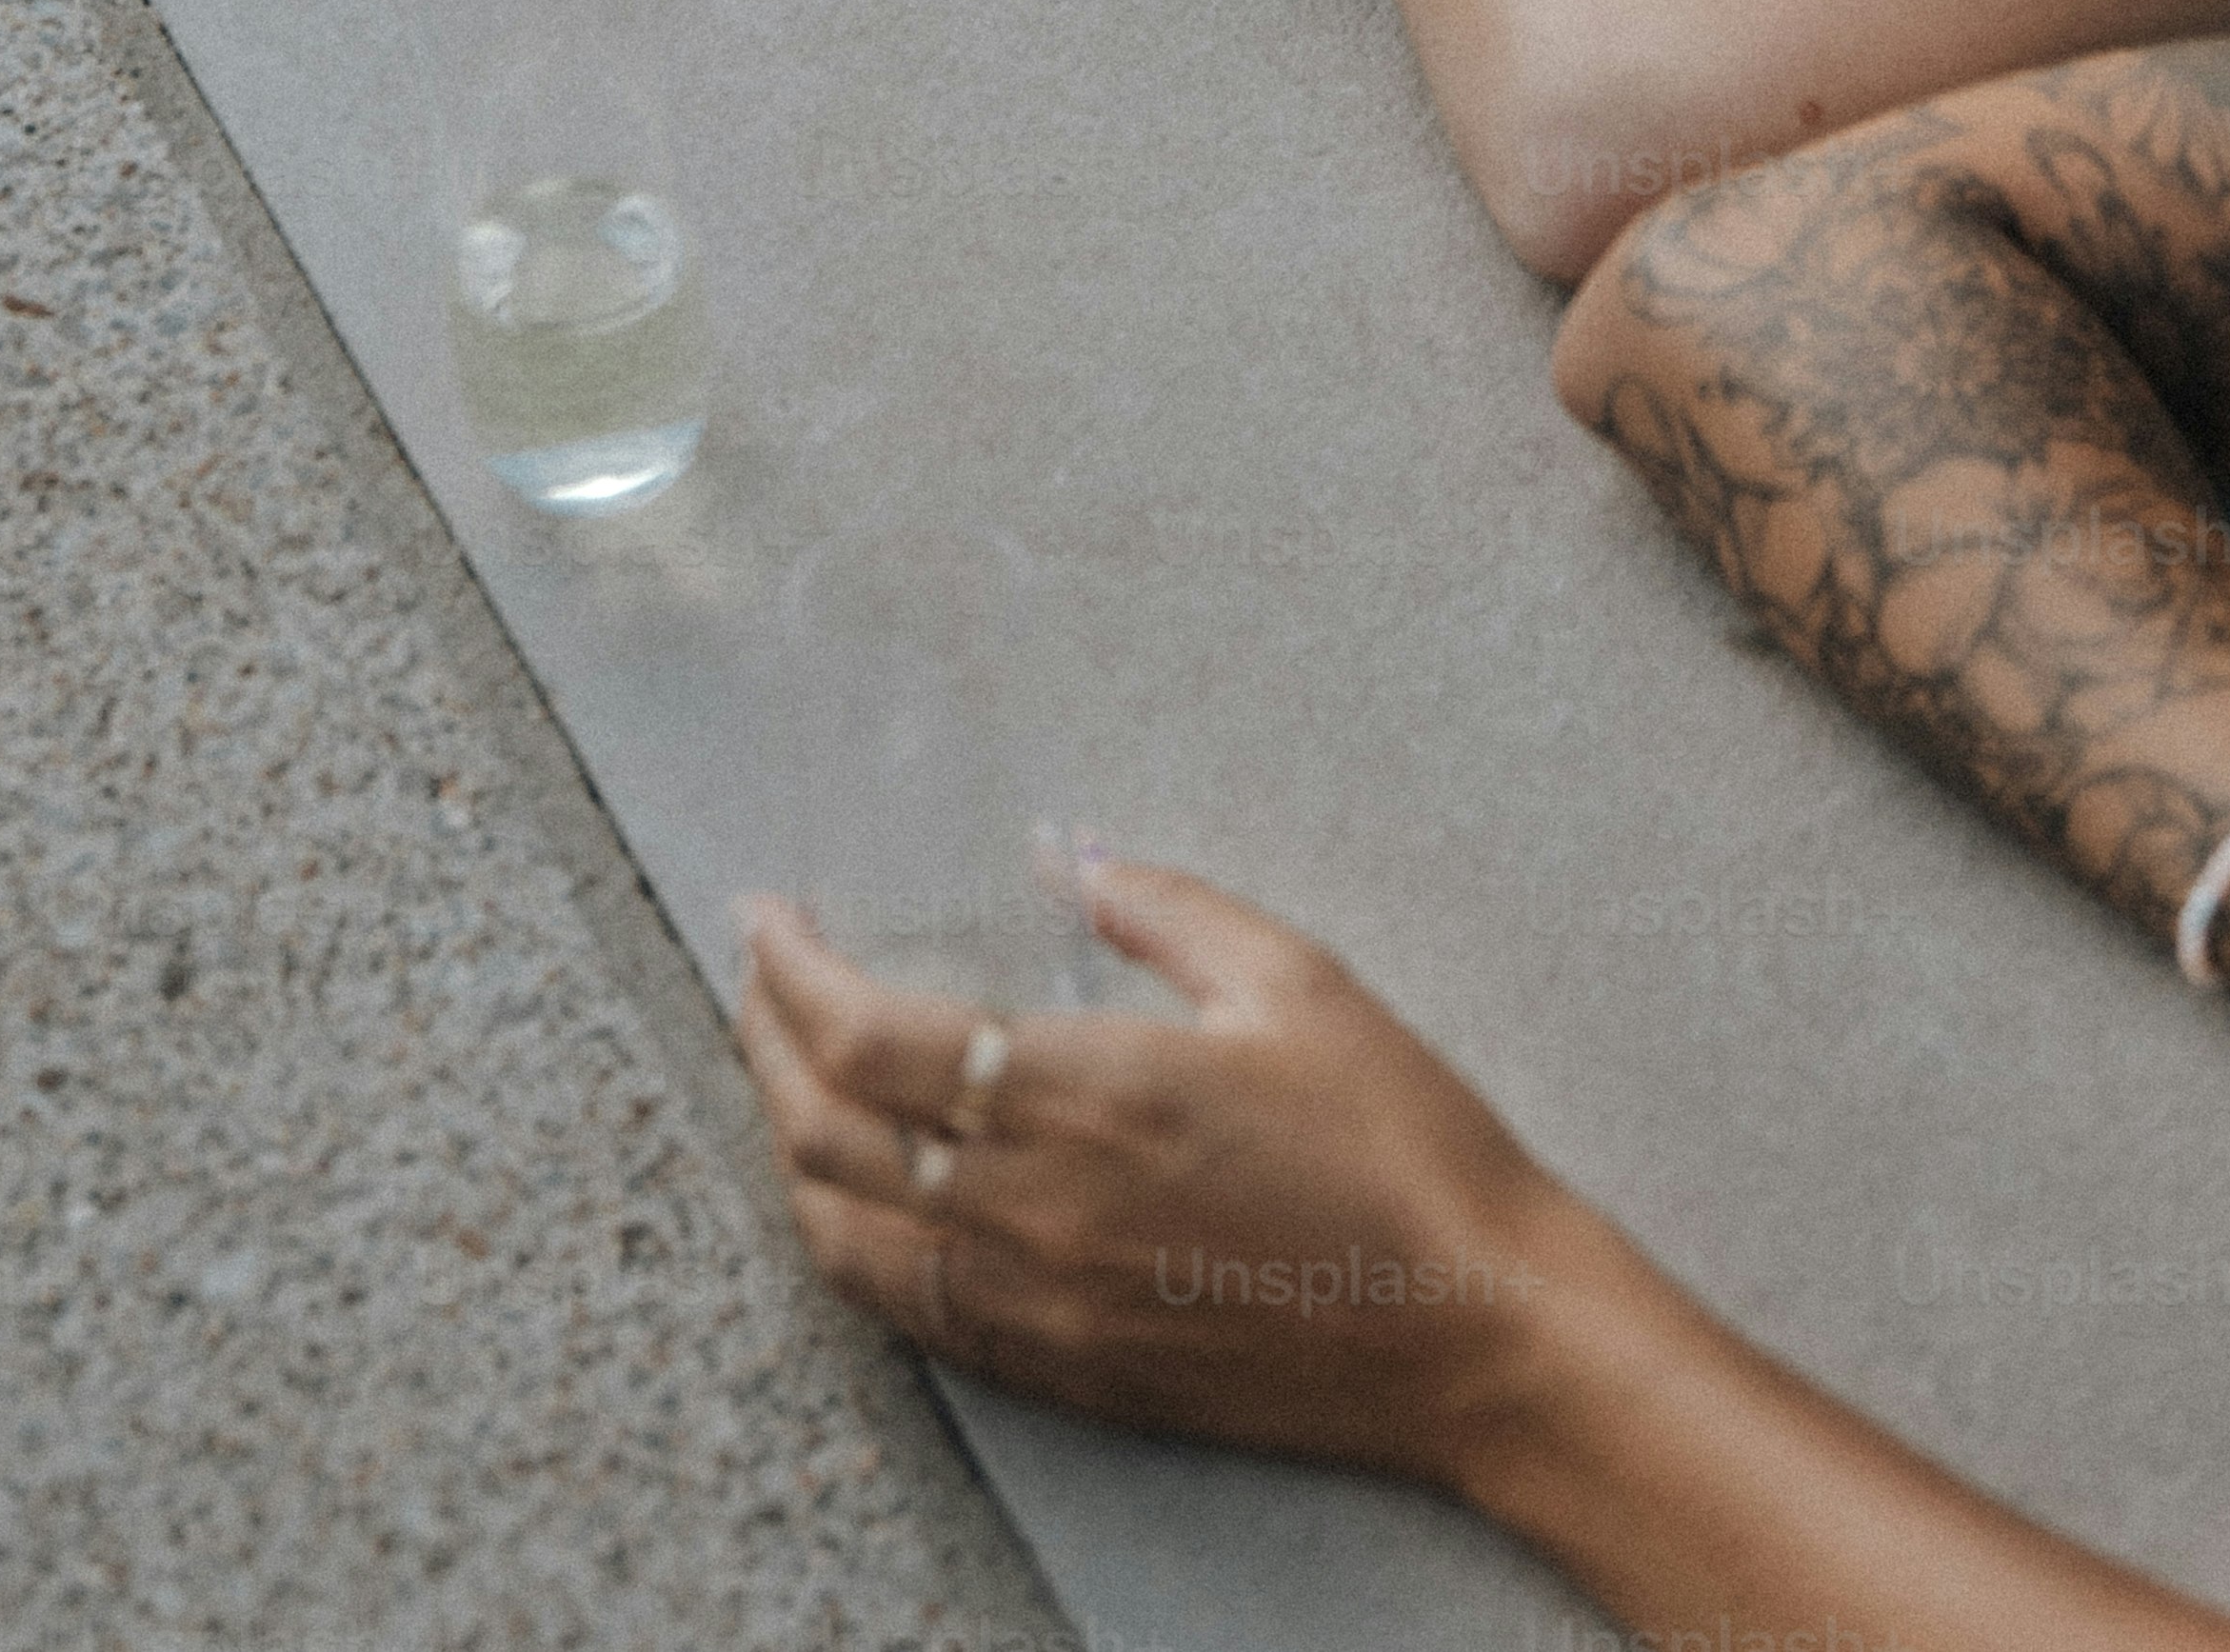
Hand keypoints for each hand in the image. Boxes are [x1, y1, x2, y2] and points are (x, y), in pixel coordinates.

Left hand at [735, 859, 1586, 1485]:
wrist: (1469, 1330)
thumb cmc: (1398, 1146)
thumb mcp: (1294, 979)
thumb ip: (1163, 906)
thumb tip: (1064, 856)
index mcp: (1085, 1095)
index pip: (868, 1037)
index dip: (790, 971)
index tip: (766, 915)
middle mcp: (1034, 1212)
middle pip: (822, 1136)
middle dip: (764, 1043)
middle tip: (760, 976)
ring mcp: (1040, 1308)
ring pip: (843, 1239)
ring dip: (789, 1151)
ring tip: (787, 1076)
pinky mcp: (1067, 1373)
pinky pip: (910, 1313)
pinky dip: (853, 1241)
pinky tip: (866, 1192)